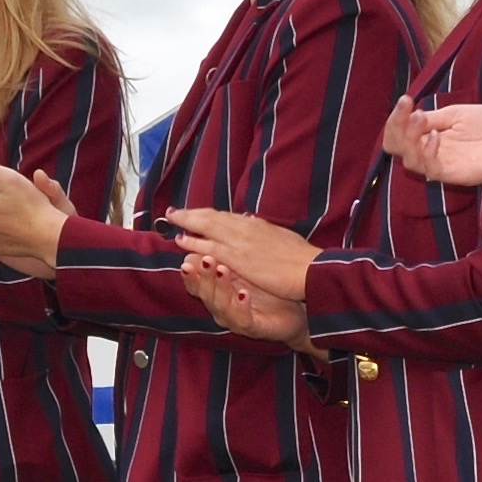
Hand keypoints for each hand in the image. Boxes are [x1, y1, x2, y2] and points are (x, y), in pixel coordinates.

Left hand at [165, 208, 319, 302]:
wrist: (310, 270)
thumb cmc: (302, 258)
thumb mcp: (282, 237)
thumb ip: (264, 229)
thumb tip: (251, 218)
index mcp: (256, 224)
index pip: (226, 216)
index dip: (209, 213)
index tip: (196, 212)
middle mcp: (245, 227)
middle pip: (212, 215)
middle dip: (192, 212)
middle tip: (174, 211)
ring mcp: (239, 241)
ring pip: (207, 226)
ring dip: (187, 221)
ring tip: (172, 219)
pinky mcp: (236, 257)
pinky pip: (208, 247)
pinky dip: (193, 242)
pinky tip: (181, 240)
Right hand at [181, 252, 309, 344]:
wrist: (297, 305)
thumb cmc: (267, 286)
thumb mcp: (243, 265)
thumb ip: (224, 251)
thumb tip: (207, 223)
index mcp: (215, 288)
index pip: (194, 278)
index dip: (189, 266)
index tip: (185, 250)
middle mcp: (220, 304)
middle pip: (203, 291)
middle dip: (202, 275)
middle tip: (204, 258)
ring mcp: (235, 317)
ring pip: (220, 305)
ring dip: (220, 286)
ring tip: (222, 269)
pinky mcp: (253, 328)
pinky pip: (243, 319)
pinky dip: (241, 306)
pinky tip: (244, 294)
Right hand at [396, 104, 481, 202]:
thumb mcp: (457, 114)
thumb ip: (433, 118)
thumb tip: (409, 116)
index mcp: (431, 136)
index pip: (400, 134)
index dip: (396, 119)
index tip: (405, 99)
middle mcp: (432, 152)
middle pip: (396, 149)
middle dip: (396, 127)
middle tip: (409, 110)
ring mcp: (442, 165)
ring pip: (409, 161)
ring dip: (409, 138)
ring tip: (420, 119)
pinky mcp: (455, 175)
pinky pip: (431, 170)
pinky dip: (427, 152)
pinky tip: (437, 136)